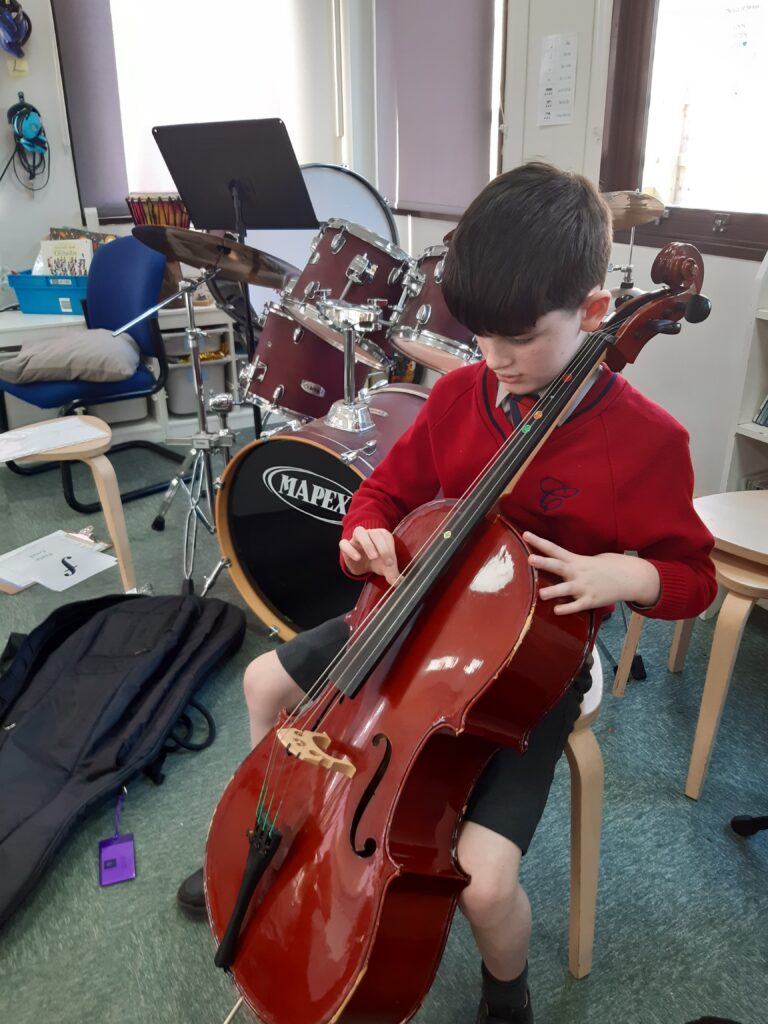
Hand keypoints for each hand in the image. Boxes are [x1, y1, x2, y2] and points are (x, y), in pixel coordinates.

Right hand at [339, 527, 398, 584]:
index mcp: (382, 536)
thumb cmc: (376, 562)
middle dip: (381, 546)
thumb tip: (398, 582)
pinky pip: (345, 543)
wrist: (362, 566)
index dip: (389, 549)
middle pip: (375, 533)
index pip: (386, 537)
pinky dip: (350, 549)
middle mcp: (369, 534)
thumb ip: (392, 574)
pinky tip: (357, 558)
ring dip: (367, 543)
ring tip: (373, 556)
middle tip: (384, 561)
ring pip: (359, 532)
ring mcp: (356, 539)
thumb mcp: (385, 568)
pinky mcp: (346, 546)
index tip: (390, 563)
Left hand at [523, 531, 660, 614]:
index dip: (539, 542)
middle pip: (558, 566)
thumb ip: (572, 561)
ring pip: (566, 589)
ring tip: (541, 593)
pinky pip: (577, 605)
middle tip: (530, 559)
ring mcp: (585, 587)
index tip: (526, 535)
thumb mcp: (590, 558)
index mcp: (577, 560)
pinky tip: (557, 610)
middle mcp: (579, 572)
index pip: (555, 549)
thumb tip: (556, 560)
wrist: (630, 577)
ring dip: (554, 591)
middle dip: (544, 563)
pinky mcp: (591, 600)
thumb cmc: (608, 567)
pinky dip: (567, 608)